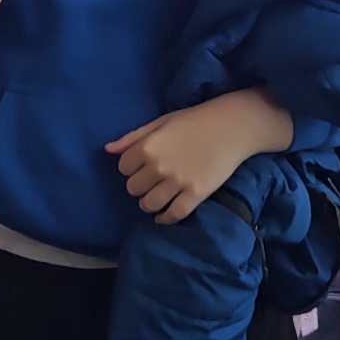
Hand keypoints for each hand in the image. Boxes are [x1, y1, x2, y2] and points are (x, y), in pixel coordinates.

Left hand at [106, 91, 293, 225]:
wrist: (232, 126)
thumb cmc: (195, 119)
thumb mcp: (161, 122)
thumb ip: (133, 138)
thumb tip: (108, 150)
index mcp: (148, 146)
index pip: (123, 168)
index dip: (130, 167)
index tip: (140, 165)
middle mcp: (159, 166)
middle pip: (133, 188)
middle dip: (139, 185)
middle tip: (150, 180)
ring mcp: (178, 182)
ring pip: (149, 204)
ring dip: (148, 203)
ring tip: (154, 198)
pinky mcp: (196, 194)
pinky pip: (173, 214)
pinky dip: (165, 219)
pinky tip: (163, 216)